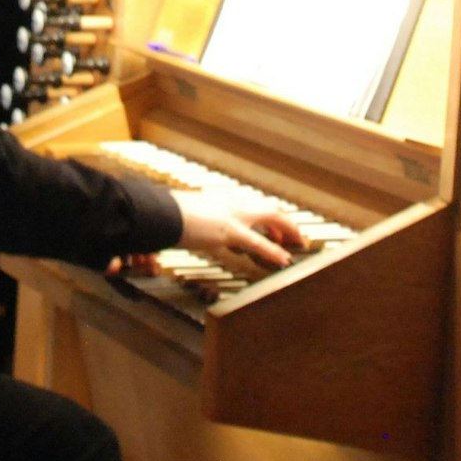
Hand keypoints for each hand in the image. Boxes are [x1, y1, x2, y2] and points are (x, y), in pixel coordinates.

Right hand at [170, 190, 305, 268]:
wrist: (160, 212)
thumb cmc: (168, 216)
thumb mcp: (186, 218)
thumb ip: (197, 223)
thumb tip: (194, 229)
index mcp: (222, 202)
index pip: (253, 208)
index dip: (269, 218)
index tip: (278, 231)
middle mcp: (231, 205)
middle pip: (268, 209)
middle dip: (286, 223)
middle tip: (298, 237)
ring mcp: (231, 216)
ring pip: (270, 217)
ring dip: (288, 230)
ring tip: (300, 242)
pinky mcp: (228, 230)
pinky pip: (257, 242)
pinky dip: (272, 251)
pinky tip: (284, 259)